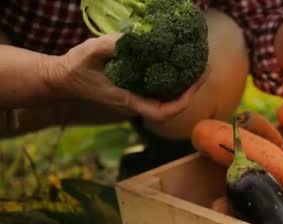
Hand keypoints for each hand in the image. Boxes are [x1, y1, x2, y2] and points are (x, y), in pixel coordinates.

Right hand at [47, 34, 208, 121]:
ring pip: (166, 101)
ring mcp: (135, 101)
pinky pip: (159, 93)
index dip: (184, 100)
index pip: (163, 112)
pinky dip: (172, 83)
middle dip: (191, 91)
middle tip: (205, 69)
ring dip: (184, 87)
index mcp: (128, 100)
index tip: (197, 81)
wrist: (62, 79)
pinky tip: (178, 66)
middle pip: (171, 107)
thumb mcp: (90, 52)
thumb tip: (132, 38)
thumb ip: (110, 46)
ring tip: (197, 66)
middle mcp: (135, 105)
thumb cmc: (75, 68)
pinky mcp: (134, 94)